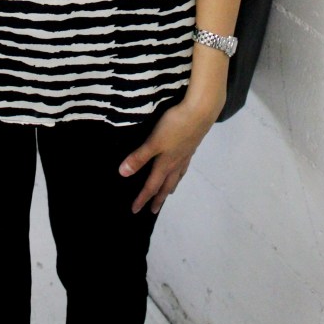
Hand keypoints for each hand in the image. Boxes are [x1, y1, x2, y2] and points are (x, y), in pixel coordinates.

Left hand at [118, 99, 216, 214]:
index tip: (134, 211)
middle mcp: (176, 163)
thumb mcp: (154, 141)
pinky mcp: (191, 145)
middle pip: (166, 185)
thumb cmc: (174, 126)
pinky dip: (180, 172)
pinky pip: (184, 165)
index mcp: (165, 164)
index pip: (151, 185)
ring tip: (168, 193)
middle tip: (154, 211)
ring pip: (177, 176)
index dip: (142, 198)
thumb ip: (139, 157)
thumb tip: (123, 174)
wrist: (200, 112)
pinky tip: (181, 167)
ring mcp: (185, 154)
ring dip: (171, 186)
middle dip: (158, 198)